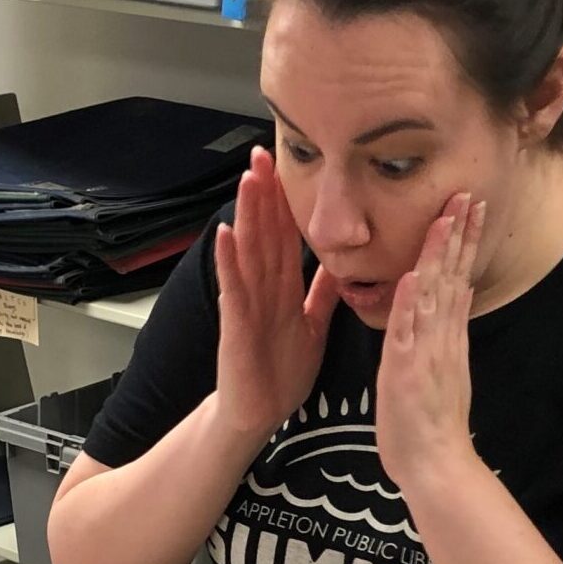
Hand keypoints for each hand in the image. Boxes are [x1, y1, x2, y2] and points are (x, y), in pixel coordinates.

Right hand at [214, 146, 338, 442]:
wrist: (260, 411)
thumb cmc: (281, 372)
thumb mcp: (313, 325)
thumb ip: (321, 293)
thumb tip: (338, 264)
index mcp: (284, 288)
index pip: (285, 234)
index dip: (286, 200)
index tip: (288, 165)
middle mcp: (263, 289)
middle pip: (264, 232)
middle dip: (263, 193)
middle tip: (262, 152)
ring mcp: (247, 303)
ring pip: (248, 251)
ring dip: (246, 214)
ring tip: (246, 179)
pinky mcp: (237, 324)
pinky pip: (233, 288)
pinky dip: (228, 261)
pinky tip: (224, 234)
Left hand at [377, 193, 486, 494]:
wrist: (435, 464)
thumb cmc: (430, 425)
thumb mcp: (440, 371)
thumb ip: (446, 336)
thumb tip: (452, 305)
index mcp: (446, 336)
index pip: (456, 277)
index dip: (462, 242)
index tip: (469, 208)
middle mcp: (440, 337)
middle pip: (452, 275)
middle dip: (459, 234)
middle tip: (468, 193)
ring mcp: (425, 351)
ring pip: (433, 294)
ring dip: (438, 255)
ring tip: (445, 217)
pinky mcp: (406, 371)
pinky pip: (408, 332)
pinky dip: (410, 304)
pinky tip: (412, 276)